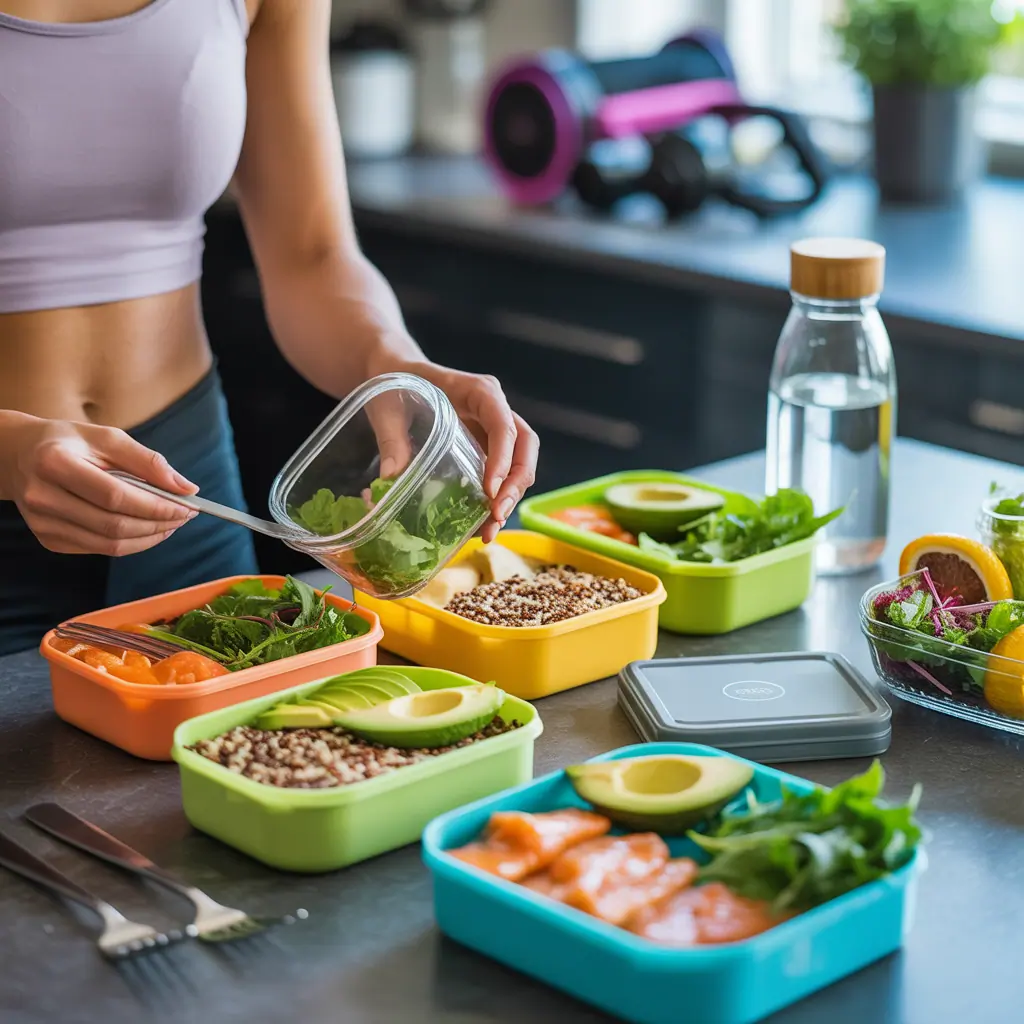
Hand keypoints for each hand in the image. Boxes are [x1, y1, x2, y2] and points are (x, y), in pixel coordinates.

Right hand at [0, 413, 198, 555]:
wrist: (19, 455)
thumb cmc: (70, 442)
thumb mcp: (107, 438)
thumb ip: (147, 461)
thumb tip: (187, 488)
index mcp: (55, 463)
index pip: (116, 496)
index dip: (157, 506)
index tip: (188, 506)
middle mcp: (43, 497)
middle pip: (114, 525)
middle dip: (158, 524)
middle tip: (185, 516)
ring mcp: (42, 523)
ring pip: (109, 545)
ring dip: (149, 538)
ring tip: (170, 523)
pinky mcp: (47, 539)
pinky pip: (98, 549)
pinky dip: (130, 543)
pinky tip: (146, 528)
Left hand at [388, 364, 537, 542]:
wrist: (395, 372)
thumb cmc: (394, 383)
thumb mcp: (388, 408)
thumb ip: (392, 440)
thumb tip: (393, 480)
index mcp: (478, 391)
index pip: (503, 424)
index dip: (502, 458)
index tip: (489, 490)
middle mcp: (494, 410)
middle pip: (524, 446)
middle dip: (516, 484)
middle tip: (496, 515)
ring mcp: (492, 430)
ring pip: (519, 464)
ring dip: (509, 498)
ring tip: (489, 531)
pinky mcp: (485, 448)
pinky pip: (502, 474)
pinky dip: (495, 500)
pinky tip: (481, 525)